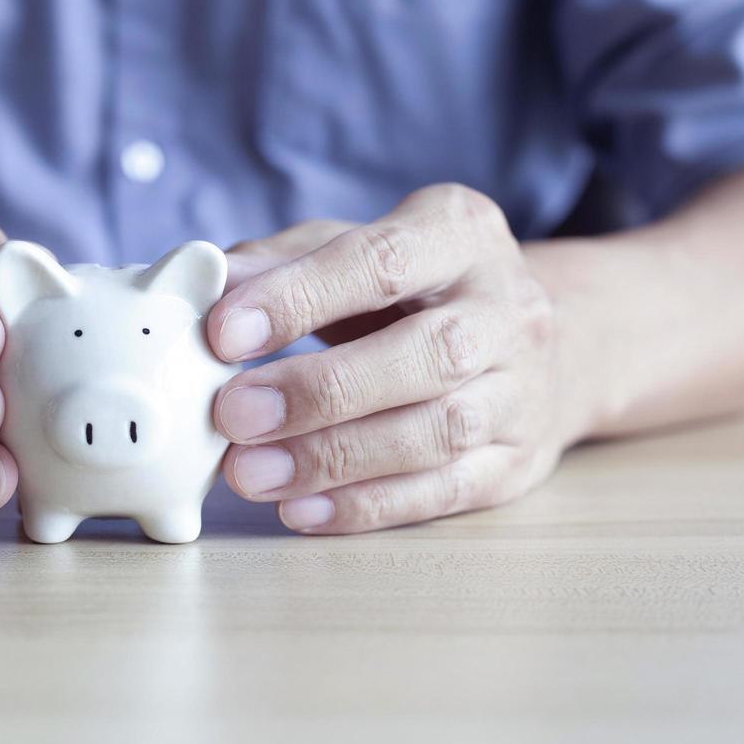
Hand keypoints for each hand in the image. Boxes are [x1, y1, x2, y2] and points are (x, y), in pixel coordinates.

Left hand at [207, 185, 582, 533]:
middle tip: (233, 415)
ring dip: (336, 459)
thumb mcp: (353, 245)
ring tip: (250, 472)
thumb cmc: (413, 285)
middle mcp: (506, 309)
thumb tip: (204, 282)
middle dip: (321, 390)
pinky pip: (445, 492)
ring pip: (439, 432)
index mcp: (461, 233)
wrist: (539, 334)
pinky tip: (300, 510)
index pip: (383, 261)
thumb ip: (281, 260)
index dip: (301, 297)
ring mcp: (521, 390)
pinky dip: (368, 506)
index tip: (223, 332)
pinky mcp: (516, 461)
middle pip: (427, 354)